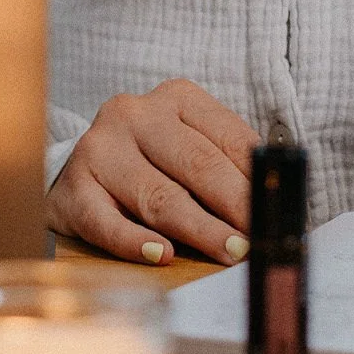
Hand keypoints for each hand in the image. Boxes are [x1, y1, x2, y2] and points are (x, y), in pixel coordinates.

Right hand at [48, 78, 258, 265]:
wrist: (78, 170)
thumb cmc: (150, 162)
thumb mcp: (189, 146)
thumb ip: (227, 166)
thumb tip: (274, 203)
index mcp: (175, 98)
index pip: (228, 138)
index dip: (257, 180)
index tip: (280, 211)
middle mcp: (135, 115)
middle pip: (197, 164)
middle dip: (235, 206)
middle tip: (259, 239)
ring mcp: (100, 150)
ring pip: (158, 196)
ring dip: (200, 230)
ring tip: (229, 253)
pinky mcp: (74, 189)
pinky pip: (106, 222)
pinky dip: (135, 242)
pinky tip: (162, 255)